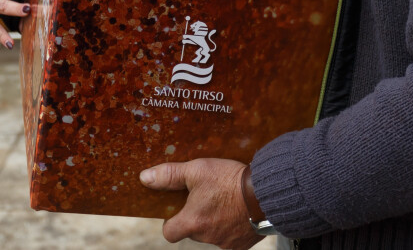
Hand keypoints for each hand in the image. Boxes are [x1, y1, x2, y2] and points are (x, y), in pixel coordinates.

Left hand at [140, 159, 262, 249]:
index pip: (169, 233)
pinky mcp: (243, 245)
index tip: (178, 208)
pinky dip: (232, 226)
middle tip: (206, 197)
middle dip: (197, 217)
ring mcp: (226, 243)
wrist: (267, 192)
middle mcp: (207, 238)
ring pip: (212, 234)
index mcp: (192, 222)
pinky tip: (239, 209)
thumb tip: (144, 178)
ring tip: (226, 200)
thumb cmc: (229, 180)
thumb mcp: (197, 170)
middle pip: (193, 231)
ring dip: (215, 221)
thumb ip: (169, 175)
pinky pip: (231, 238)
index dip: (171, 221)